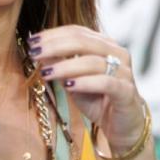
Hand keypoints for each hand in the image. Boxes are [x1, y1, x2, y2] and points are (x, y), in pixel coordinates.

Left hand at [26, 25, 145, 152]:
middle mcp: (118, 54)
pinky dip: (85, 82)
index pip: (78, 32)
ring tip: (46, 72)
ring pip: (93, 62)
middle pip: (84, 41)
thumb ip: (60, 66)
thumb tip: (38, 51)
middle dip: (55, 46)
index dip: (53, 34)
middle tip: (34, 53)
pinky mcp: (127, 92)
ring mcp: (124, 72)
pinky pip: (106, 83)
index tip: (32, 41)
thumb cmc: (98, 100)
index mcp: (105, 45)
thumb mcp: (73, 82)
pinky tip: (68, 86)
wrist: (123, 127)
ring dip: (66, 66)